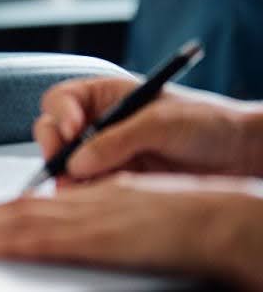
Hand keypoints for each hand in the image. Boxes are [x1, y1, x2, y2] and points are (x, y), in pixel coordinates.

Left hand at [0, 173, 262, 289]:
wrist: (229, 220)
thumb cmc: (199, 220)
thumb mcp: (145, 212)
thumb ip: (114, 215)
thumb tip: (92, 232)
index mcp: (103, 194)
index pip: (43, 202)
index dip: (6, 210)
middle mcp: (92, 200)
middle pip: (26, 208)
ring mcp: (94, 218)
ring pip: (27, 220)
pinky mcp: (102, 238)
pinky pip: (49, 240)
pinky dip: (13, 241)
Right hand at [33, 77, 262, 180]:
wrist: (241, 155)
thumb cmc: (207, 123)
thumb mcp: (161, 122)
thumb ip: (117, 140)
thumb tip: (77, 161)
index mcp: (106, 96)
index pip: (63, 99)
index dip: (60, 115)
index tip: (71, 132)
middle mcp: (100, 124)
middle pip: (54, 132)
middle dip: (55, 150)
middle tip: (65, 168)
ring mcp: (107, 154)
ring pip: (67, 165)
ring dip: (68, 177)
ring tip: (79, 190)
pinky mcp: (118, 181)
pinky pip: (88, 188)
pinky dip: (85, 195)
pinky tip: (94, 200)